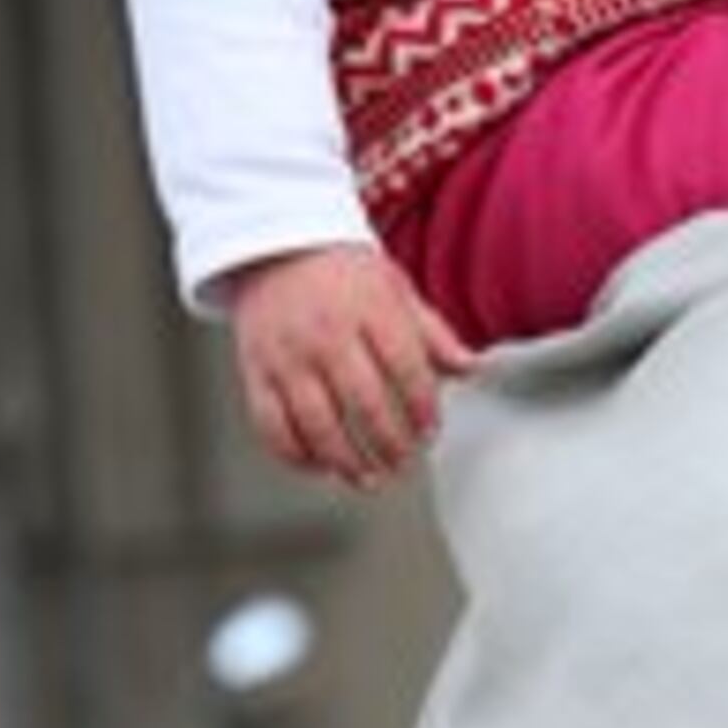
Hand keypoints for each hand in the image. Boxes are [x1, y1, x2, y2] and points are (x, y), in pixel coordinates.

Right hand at [226, 244, 477, 486]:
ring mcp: (287, 356)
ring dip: (347, 461)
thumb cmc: (341, 272)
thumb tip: (471, 368)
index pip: (406, 368)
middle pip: (364, 403)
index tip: (430, 430)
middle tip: (403, 461)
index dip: (423, 408)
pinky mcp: (256, 373)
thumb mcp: (395, 289)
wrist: (274, 249)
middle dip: (390, 443)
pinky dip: (297, 456)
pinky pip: (273, 427)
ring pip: (317, 425)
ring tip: (370, 477)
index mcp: (369, 308)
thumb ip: (433, 333)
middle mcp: (326, 333)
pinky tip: (321, 466)